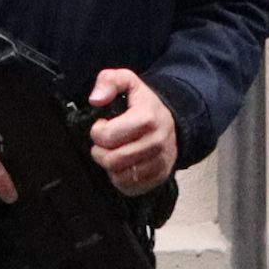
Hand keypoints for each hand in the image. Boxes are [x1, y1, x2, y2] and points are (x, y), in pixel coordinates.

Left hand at [87, 68, 177, 197]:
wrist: (172, 124)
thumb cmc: (144, 105)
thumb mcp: (128, 82)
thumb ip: (109, 81)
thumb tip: (95, 99)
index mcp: (148, 118)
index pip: (108, 136)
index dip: (97, 131)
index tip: (102, 125)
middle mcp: (156, 143)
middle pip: (112, 160)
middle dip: (100, 151)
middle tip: (104, 143)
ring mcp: (159, 163)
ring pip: (119, 176)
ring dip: (109, 165)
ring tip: (113, 152)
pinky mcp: (158, 178)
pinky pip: (128, 187)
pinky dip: (119, 178)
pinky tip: (122, 164)